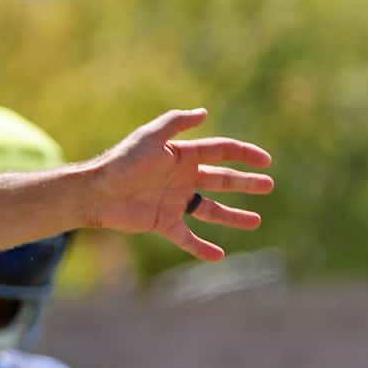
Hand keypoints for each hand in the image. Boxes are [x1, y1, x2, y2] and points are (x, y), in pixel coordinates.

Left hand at [81, 110, 272, 261]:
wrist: (99, 192)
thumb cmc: (124, 161)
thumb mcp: (151, 136)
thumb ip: (177, 122)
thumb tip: (205, 112)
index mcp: (183, 155)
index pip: (221, 152)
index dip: (244, 155)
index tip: (266, 161)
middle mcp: (183, 178)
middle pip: (222, 180)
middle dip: (246, 184)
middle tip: (268, 186)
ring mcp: (175, 202)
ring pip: (212, 211)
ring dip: (233, 217)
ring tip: (256, 222)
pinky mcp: (164, 223)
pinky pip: (188, 238)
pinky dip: (202, 248)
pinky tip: (219, 255)